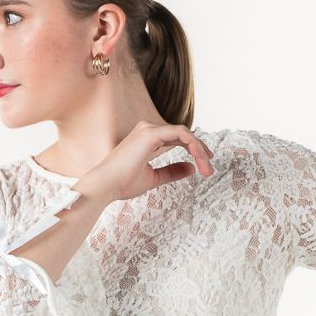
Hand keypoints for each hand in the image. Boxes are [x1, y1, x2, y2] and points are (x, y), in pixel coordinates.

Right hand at [79, 123, 214, 207]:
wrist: (105, 186)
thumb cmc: (123, 183)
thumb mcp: (154, 178)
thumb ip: (172, 171)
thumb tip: (192, 168)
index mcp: (147, 138)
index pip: (178, 138)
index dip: (195, 149)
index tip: (205, 163)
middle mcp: (148, 129)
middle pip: (184, 135)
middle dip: (200, 151)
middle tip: (209, 169)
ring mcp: (149, 129)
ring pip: (185, 134)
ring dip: (199, 150)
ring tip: (206, 168)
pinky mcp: (151, 134)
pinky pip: (181, 134)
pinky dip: (193, 145)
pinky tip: (199, 157)